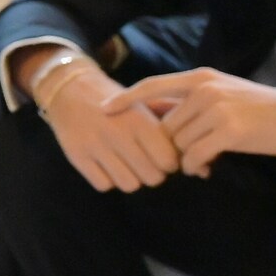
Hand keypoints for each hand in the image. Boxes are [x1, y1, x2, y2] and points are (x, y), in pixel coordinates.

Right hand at [26, 51, 177, 191]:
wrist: (71, 90)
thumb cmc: (119, 104)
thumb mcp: (148, 109)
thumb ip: (176, 135)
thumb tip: (205, 171)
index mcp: (140, 120)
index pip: (169, 161)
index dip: (168, 162)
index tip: (160, 155)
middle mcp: (118, 133)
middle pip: (152, 177)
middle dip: (152, 173)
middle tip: (143, 161)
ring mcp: (96, 145)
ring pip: (129, 185)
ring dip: (130, 178)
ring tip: (125, 164)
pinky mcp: (77, 155)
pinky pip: (104, 185)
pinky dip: (108, 179)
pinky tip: (106, 164)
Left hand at [117, 70, 275, 174]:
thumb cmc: (263, 110)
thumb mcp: (223, 96)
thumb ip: (191, 103)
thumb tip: (156, 120)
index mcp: (200, 78)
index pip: (152, 85)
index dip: (126, 99)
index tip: (103, 110)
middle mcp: (204, 89)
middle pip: (166, 126)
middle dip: (172, 146)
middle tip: (189, 158)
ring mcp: (217, 109)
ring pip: (179, 143)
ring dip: (186, 158)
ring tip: (204, 162)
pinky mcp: (230, 131)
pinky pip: (195, 156)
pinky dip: (197, 166)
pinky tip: (209, 167)